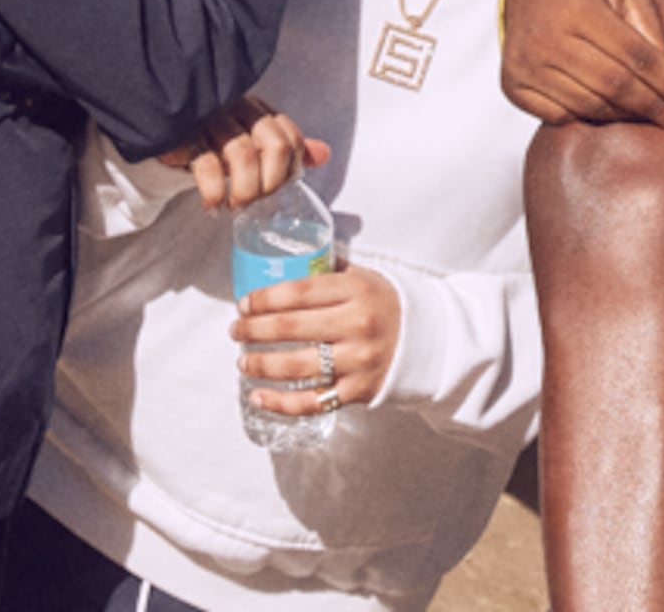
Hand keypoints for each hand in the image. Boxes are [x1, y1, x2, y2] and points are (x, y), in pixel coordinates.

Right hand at [158, 97, 329, 212]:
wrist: (163, 137)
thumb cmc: (212, 142)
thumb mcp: (252, 143)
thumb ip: (287, 149)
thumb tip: (324, 154)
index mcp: (258, 109)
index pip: (291, 136)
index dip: (291, 168)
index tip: (278, 190)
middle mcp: (238, 107)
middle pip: (275, 144)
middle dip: (270, 183)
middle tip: (256, 202)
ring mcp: (210, 118)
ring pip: (243, 156)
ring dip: (243, 192)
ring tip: (234, 207)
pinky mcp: (184, 133)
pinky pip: (206, 165)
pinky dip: (213, 193)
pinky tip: (211, 205)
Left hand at [234, 264, 402, 415]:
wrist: (428, 340)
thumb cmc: (385, 305)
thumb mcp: (364, 278)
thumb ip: (329, 272)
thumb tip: (286, 261)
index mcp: (356, 291)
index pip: (299, 292)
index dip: (264, 299)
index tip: (244, 304)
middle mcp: (357, 325)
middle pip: (291, 328)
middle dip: (253, 330)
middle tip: (235, 331)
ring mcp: (358, 360)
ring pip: (296, 366)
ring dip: (261, 364)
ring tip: (243, 361)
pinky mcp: (358, 391)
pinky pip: (313, 402)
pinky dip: (281, 403)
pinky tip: (258, 397)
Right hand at [502, 0, 663, 133]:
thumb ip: (651, 33)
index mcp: (579, 7)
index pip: (637, 58)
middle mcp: (546, 36)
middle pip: (614, 86)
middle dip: (654, 109)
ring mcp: (525, 63)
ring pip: (589, 106)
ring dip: (626, 118)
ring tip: (650, 117)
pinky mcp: (512, 84)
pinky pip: (560, 116)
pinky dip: (590, 119)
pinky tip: (609, 112)